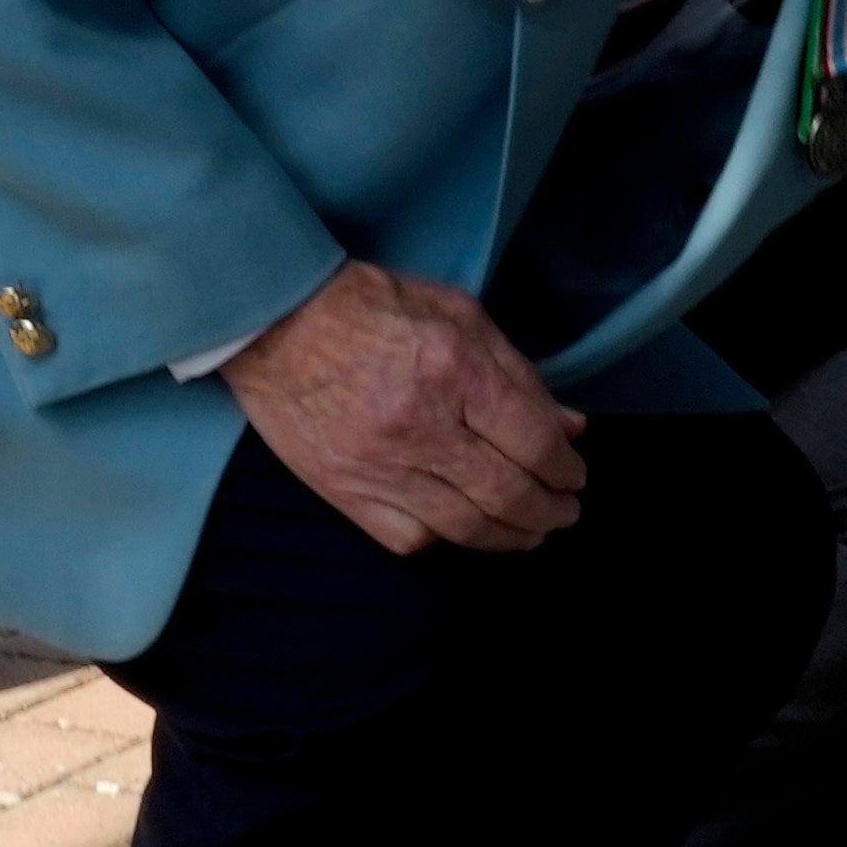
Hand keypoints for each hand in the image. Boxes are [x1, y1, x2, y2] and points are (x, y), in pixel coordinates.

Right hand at [219, 259, 589, 553]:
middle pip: (508, 495)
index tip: (574, 475)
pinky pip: (409, 538)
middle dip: (550, 511)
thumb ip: (519, 373)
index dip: (566, 469)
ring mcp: (380, 467)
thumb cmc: (370, 306)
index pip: (534, 444)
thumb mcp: (459, 314)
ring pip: (465, 528)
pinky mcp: (344, 491)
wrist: (271, 321)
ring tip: (530, 531)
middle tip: (564, 511)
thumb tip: (568, 427)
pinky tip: (461, 526)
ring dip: (511, 536)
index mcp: (456, 373)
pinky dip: (445, 540)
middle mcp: (421, 427)